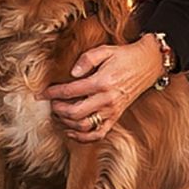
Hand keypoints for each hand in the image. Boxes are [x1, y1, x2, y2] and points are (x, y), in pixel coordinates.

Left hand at [44, 37, 164, 143]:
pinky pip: (99, 134)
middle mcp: (107, 100)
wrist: (148, 64)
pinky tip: (72, 131)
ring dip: (67, 124)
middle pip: (75, 113)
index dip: (52, 93)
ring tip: (59, 115)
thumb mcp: (105, 50)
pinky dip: (83, 137)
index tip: (41, 94)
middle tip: (51, 104)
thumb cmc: (124, 56)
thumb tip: (72, 73)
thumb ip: (86, 59)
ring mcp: (112, 111)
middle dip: (58, 110)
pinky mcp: (116, 117)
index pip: (71, 91)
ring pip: (85, 127)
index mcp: (102, 82)